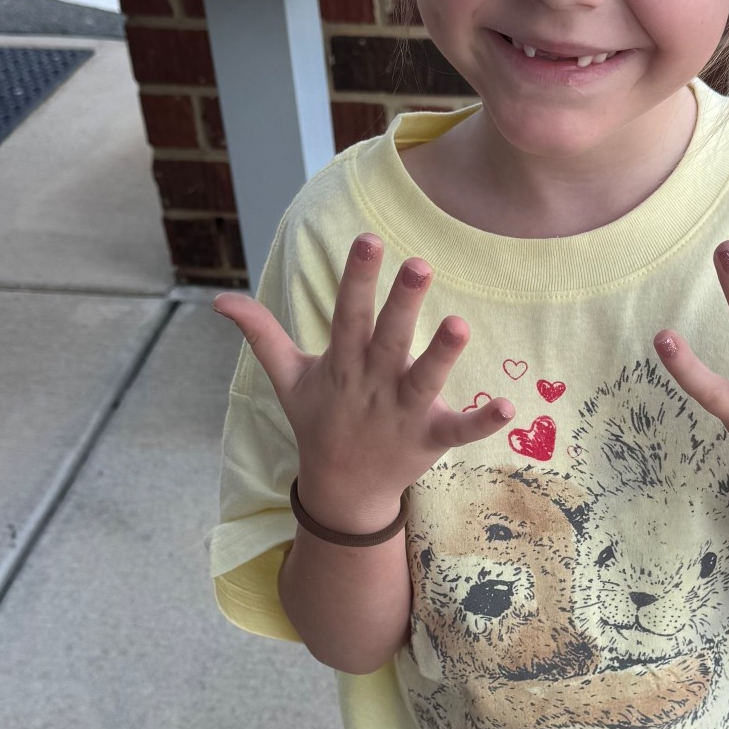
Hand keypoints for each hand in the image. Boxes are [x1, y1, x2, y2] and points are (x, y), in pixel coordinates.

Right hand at [212, 233, 514, 534]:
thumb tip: (220, 298)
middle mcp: (373, 384)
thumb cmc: (318, 421)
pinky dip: (482, 421)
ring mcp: (402, 413)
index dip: (357, 277)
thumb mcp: (287, 377)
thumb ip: (261, 333)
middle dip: (402, 303)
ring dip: (442, 355)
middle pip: (387, 339)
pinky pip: (458, 430)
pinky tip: (508, 406)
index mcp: (342, 364)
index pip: (348, 314)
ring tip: (460, 324)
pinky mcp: (429, 438)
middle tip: (420, 264)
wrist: (341, 490)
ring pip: (424, 380)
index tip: (368, 238)